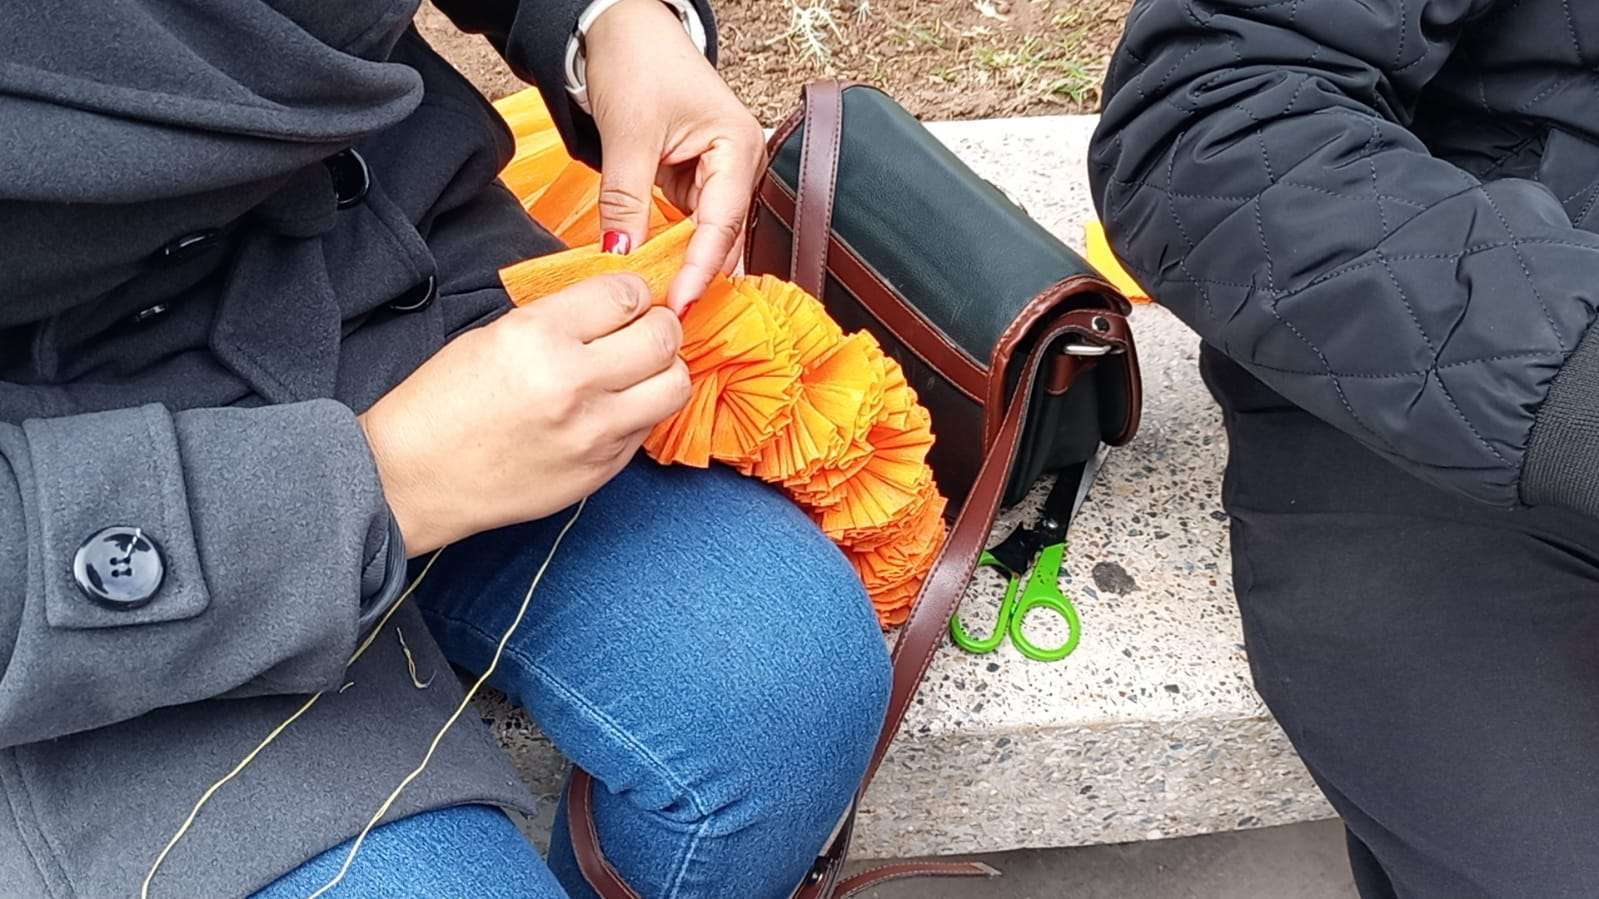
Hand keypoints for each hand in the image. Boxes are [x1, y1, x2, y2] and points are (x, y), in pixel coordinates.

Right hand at [359, 274, 689, 553]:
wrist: (413, 478)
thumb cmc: (441, 405)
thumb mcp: (493, 336)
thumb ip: (560, 320)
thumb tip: (615, 306)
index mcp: (537, 337)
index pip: (624, 294)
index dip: (634, 292)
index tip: (628, 299)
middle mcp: (573, 382)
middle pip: (663, 337)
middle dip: (661, 325)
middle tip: (647, 329)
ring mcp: (593, 432)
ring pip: (674, 385)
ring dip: (665, 369)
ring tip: (642, 369)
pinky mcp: (600, 471)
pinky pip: (649, 428)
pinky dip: (643, 411)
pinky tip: (616, 407)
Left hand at [584, 0, 764, 312]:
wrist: (620, 28)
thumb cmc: (639, 60)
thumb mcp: (628, 135)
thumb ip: (625, 200)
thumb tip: (622, 256)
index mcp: (737, 147)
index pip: (722, 224)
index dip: (700, 269)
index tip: (679, 303)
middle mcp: (738, 165)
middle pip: (723, 238)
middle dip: (696, 276)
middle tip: (667, 316)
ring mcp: (717, 175)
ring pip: (705, 237)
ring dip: (684, 267)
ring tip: (661, 304)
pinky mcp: (694, 180)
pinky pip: (687, 226)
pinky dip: (671, 249)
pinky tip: (657, 274)